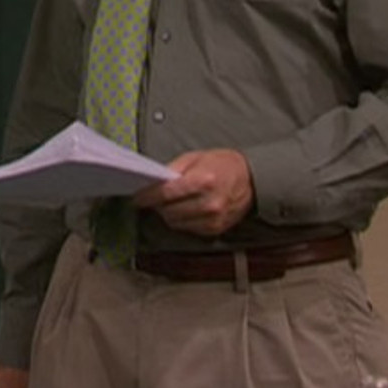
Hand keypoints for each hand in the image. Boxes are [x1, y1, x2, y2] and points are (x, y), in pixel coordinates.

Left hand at [132, 149, 254, 236]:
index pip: (166, 194)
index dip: (147, 196)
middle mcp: (210, 203)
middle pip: (169, 211)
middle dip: (156, 205)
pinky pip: (188, 229)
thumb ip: (173, 169)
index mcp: (204, 181)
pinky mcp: (215, 229)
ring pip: (176, 223)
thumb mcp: (195, 157)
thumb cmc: (222, 164)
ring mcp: (213, 219)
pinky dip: (181, 220)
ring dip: (167, 214)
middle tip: (151, 198)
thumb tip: (153, 181)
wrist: (251, 179)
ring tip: (166, 203)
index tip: (137, 197)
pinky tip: (182, 209)